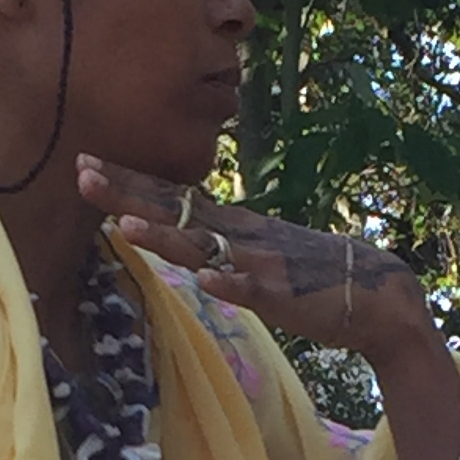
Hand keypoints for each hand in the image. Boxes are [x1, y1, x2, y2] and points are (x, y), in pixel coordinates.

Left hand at [78, 158, 441, 369]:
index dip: (128, 182)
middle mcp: (239, 237)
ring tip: (125, 223)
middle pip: (174, 211)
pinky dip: (229, 284)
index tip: (87, 163)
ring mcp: (259, 265)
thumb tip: (178, 232)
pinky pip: (252, 290)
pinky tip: (206, 280)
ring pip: (204, 247)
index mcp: (232, 226)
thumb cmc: (314, 277)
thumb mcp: (256, 253)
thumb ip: (218, 243)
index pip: (171, 198)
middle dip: (127, 193)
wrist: (378, 295)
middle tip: (81, 170)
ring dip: (165, 237)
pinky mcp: (284, 296)